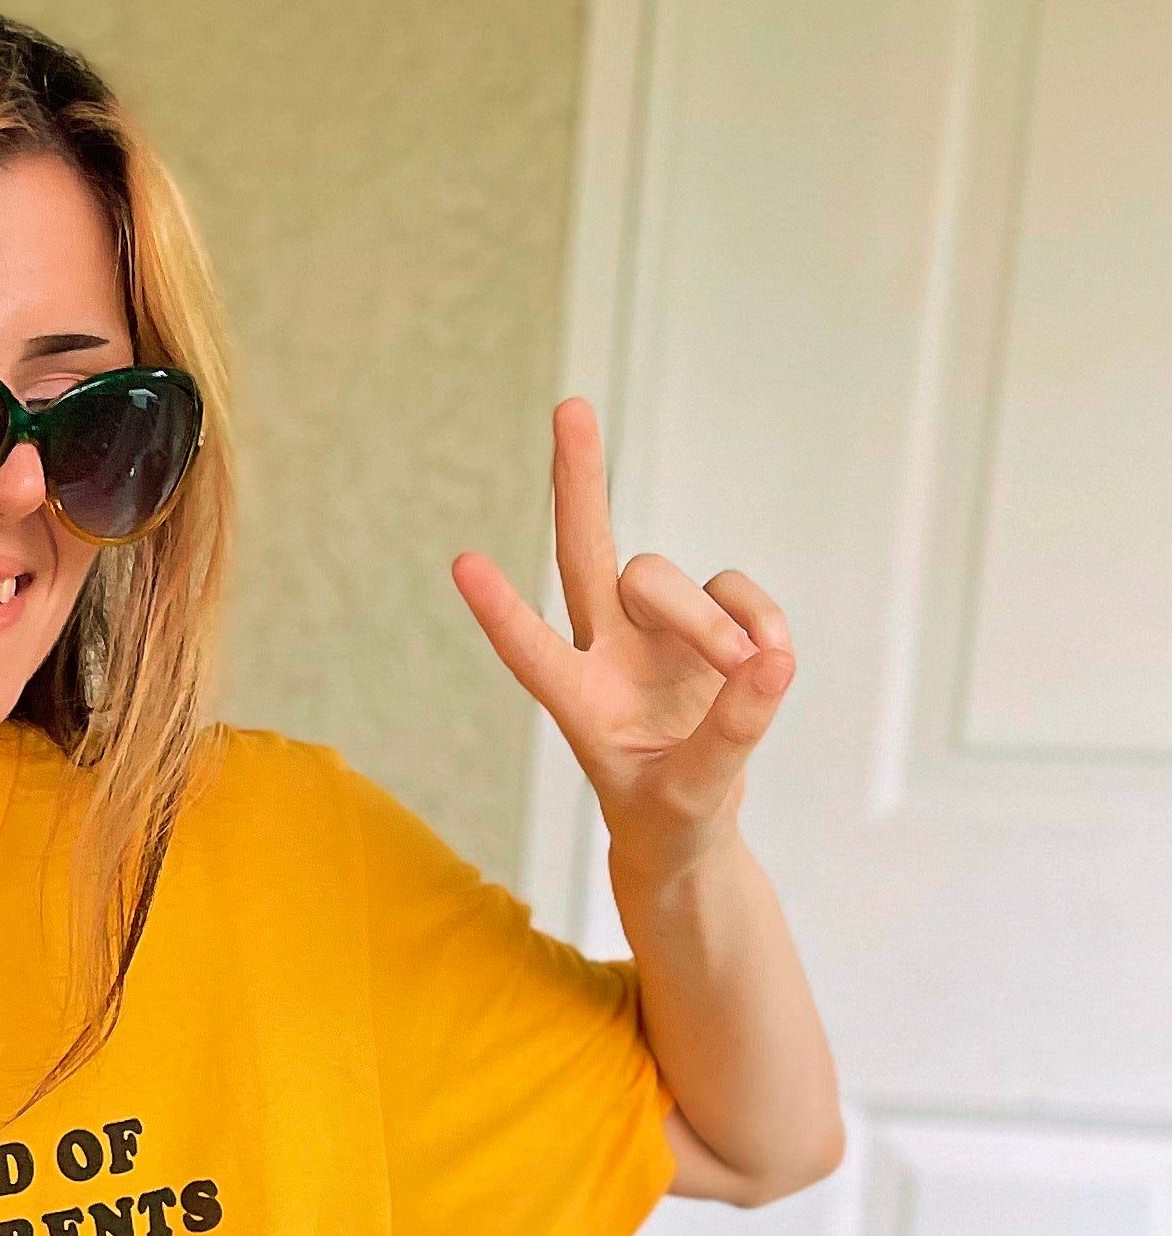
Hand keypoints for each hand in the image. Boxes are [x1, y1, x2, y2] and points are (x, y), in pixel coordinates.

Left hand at [453, 401, 796, 882]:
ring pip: (673, 582)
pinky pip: (736, 594)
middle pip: (586, 552)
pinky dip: (759, 623)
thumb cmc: (668, 822)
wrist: (692, 829)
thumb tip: (773, 663)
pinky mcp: (712, 628)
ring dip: (711, 624)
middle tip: (569, 406)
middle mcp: (606, 652)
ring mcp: (657, 633)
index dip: (502, 612)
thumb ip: (729, 737)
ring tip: (749, 672)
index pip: (532, 653)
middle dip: (580, 481)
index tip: (462, 565)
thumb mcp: (691, 798)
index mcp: (578, 703)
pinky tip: (769, 663)